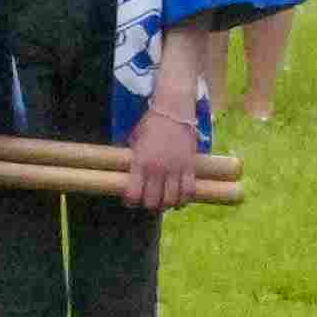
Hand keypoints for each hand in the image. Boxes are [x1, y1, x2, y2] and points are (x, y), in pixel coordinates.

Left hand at [125, 85, 201, 212]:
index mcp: (140, 162)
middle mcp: (157, 169)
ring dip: (167, 205)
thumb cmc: (151, 124)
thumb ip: (133, 159)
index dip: (131, 202)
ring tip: (164, 202)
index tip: (132, 201)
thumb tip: (127, 174)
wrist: (173, 110)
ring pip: (171, 200)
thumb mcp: (135, 141)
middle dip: (149, 206)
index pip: (133, 194)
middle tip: (149, 202)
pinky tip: (180, 199)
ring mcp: (175, 168)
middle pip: (152, 202)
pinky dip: (184, 199)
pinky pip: (189, 191)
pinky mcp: (190, 166)